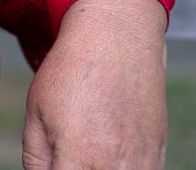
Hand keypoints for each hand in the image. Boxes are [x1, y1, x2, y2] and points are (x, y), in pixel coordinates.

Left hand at [21, 0, 168, 168]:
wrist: (117, 38)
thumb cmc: (70, 71)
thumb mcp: (36, 112)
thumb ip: (36, 159)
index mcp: (79, 160)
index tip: (54, 163)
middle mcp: (115, 168)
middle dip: (73, 169)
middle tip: (66, 153)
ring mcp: (142, 164)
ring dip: (98, 168)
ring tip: (87, 146)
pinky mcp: (158, 154)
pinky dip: (123, 168)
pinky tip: (109, 151)